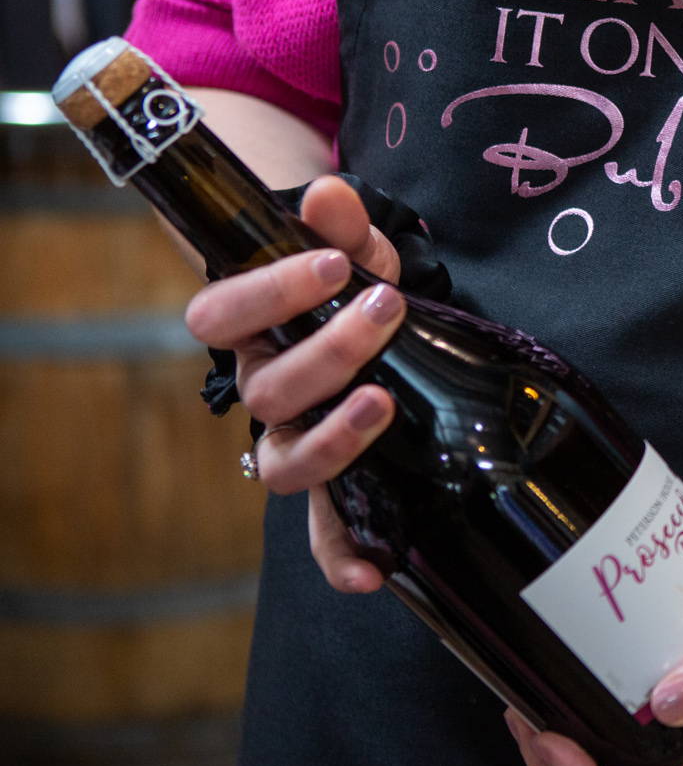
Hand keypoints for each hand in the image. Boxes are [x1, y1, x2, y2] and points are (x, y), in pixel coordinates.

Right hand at [182, 174, 405, 593]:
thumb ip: (341, 223)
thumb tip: (330, 193)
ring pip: (288, 463)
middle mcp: (262, 394)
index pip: (217, 317)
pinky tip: (373, 572)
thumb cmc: (345, 284)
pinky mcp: (337, 487)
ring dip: (335, 437)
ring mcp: (295, 442)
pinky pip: (326, 534)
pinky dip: (342, 557)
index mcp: (248, 332)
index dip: (266, 294)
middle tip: (383, 308)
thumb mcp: (351, 248)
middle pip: (266, 390)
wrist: (366, 320)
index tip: (329, 265)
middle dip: (326, 350)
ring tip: (383, 400)